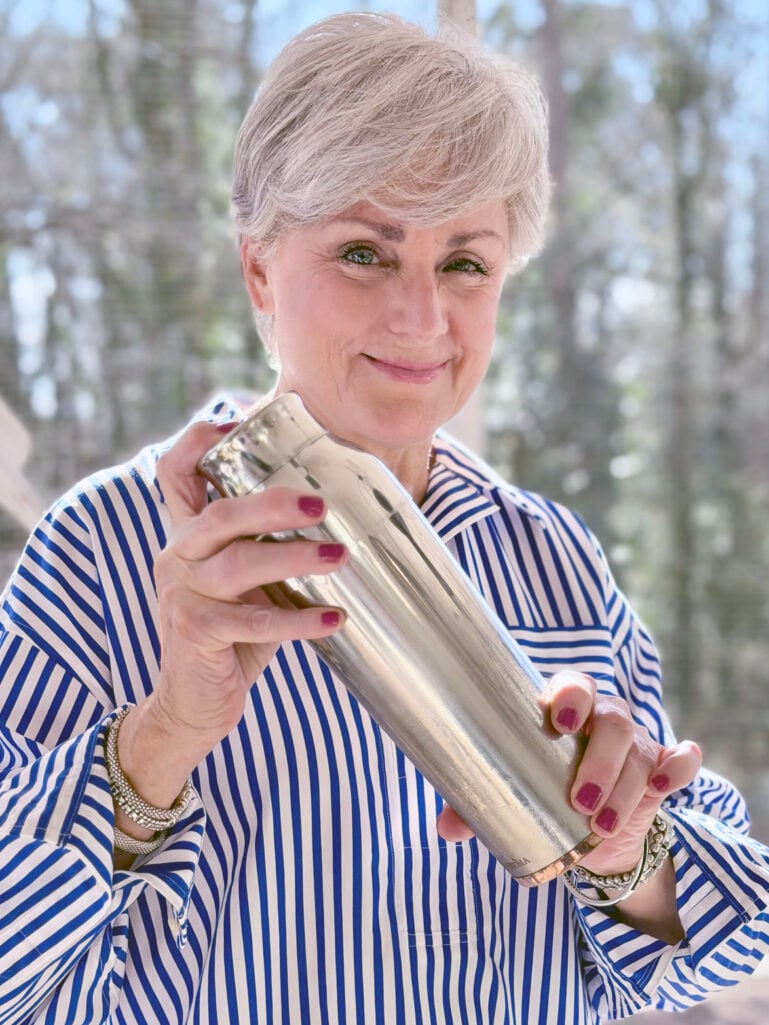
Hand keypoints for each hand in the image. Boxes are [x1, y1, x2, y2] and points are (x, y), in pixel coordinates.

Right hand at [148, 420, 347, 757]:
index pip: (174, 471)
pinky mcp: (196, 633)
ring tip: (340, 557)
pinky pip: (253, 622)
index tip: (242, 419)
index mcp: (186, 535)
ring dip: (294, 558)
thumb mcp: (244, 582)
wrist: (193, 702)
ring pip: (239, 565)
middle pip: (218, 513)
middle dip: (271, 502)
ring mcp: (183, 594)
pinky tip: (334, 619)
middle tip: (320, 504)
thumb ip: (266, 546)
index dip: (201, 440)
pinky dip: (298, 620)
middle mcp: (177, 556)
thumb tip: (339, 514)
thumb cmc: (230, 633)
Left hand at [437, 670, 701, 877]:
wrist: (590, 832)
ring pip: (640, 748)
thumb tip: (445, 829)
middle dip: (600, 760)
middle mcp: (603, 717)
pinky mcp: (661, 769)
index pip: (573, 684)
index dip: (571, 696)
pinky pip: (681, 759)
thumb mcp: (513, 794)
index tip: (562, 721)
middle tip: (580, 800)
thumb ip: (479, 802)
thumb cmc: (542, 792)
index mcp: (563, 709)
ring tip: (602, 824)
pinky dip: (679, 766)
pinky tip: (666, 784)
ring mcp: (636, 741)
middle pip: (613, 719)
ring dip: (625, 786)